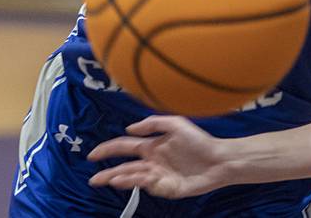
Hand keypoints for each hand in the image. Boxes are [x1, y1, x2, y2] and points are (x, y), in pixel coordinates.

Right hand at [88, 116, 224, 197]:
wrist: (218, 160)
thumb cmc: (199, 141)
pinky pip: (148, 185)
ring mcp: (158, 175)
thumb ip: (153, 123)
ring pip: (134, 177)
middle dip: (107, 172)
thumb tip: (130, 128)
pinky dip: (136, 182)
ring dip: (120, 178)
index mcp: (153, 145)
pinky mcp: (166, 188)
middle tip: (93, 179)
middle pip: (124, 167)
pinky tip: (128, 180)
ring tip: (109, 179)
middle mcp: (152, 161)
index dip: (108, 149)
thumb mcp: (176, 124)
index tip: (92, 154)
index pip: (125, 146)